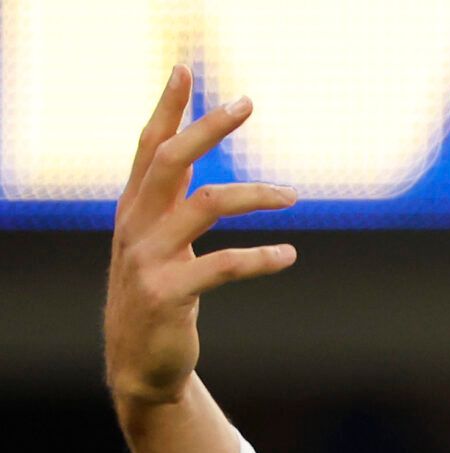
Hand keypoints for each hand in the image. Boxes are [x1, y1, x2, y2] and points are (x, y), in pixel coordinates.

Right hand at [104, 66, 296, 409]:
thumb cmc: (159, 295)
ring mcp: (148, 259)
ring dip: (254, 194)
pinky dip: (262, 258)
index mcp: (135, 209)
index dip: (167, 108)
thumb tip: (187, 154)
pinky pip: (223, 266)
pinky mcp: (170, 293)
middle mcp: (135, 226)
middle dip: (208, 128)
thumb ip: (170, 198)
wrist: (141, 363)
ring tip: (292, 196)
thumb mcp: (156, 241)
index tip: (185, 70)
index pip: (149, 146)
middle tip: (247, 103)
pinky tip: (289, 256)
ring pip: (205, 206)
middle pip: (171, 160)